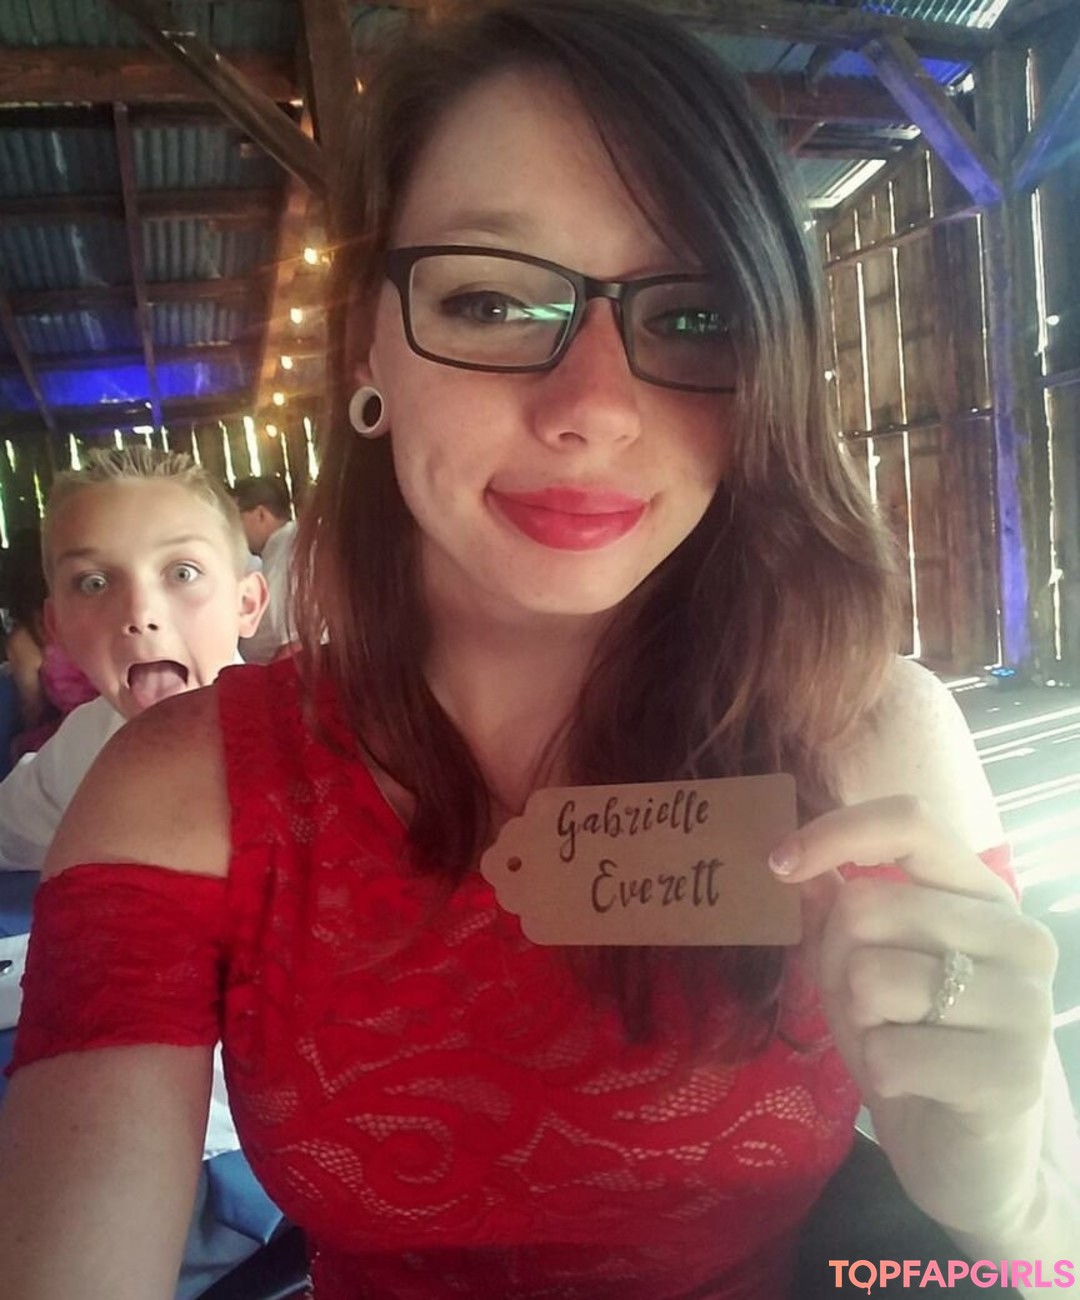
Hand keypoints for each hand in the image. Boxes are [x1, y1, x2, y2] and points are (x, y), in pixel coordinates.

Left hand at [770, 795, 1057, 1236]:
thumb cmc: (910, 1043)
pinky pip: (891, 1053)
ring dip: (860, 1021)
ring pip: (873, 978)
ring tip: (900, 1043)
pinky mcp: (1014, 1074)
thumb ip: (834, 911)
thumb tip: (796, 864)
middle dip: (837, 961)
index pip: (911, 823)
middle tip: (868, 1007)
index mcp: (981, 895)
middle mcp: (1018, 936)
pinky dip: (879, 1073)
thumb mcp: (857, 968)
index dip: (835, 833)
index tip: (778, 865)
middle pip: (868, 906)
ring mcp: (1026, 1004)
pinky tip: (915, 1086)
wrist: (967, 1157)